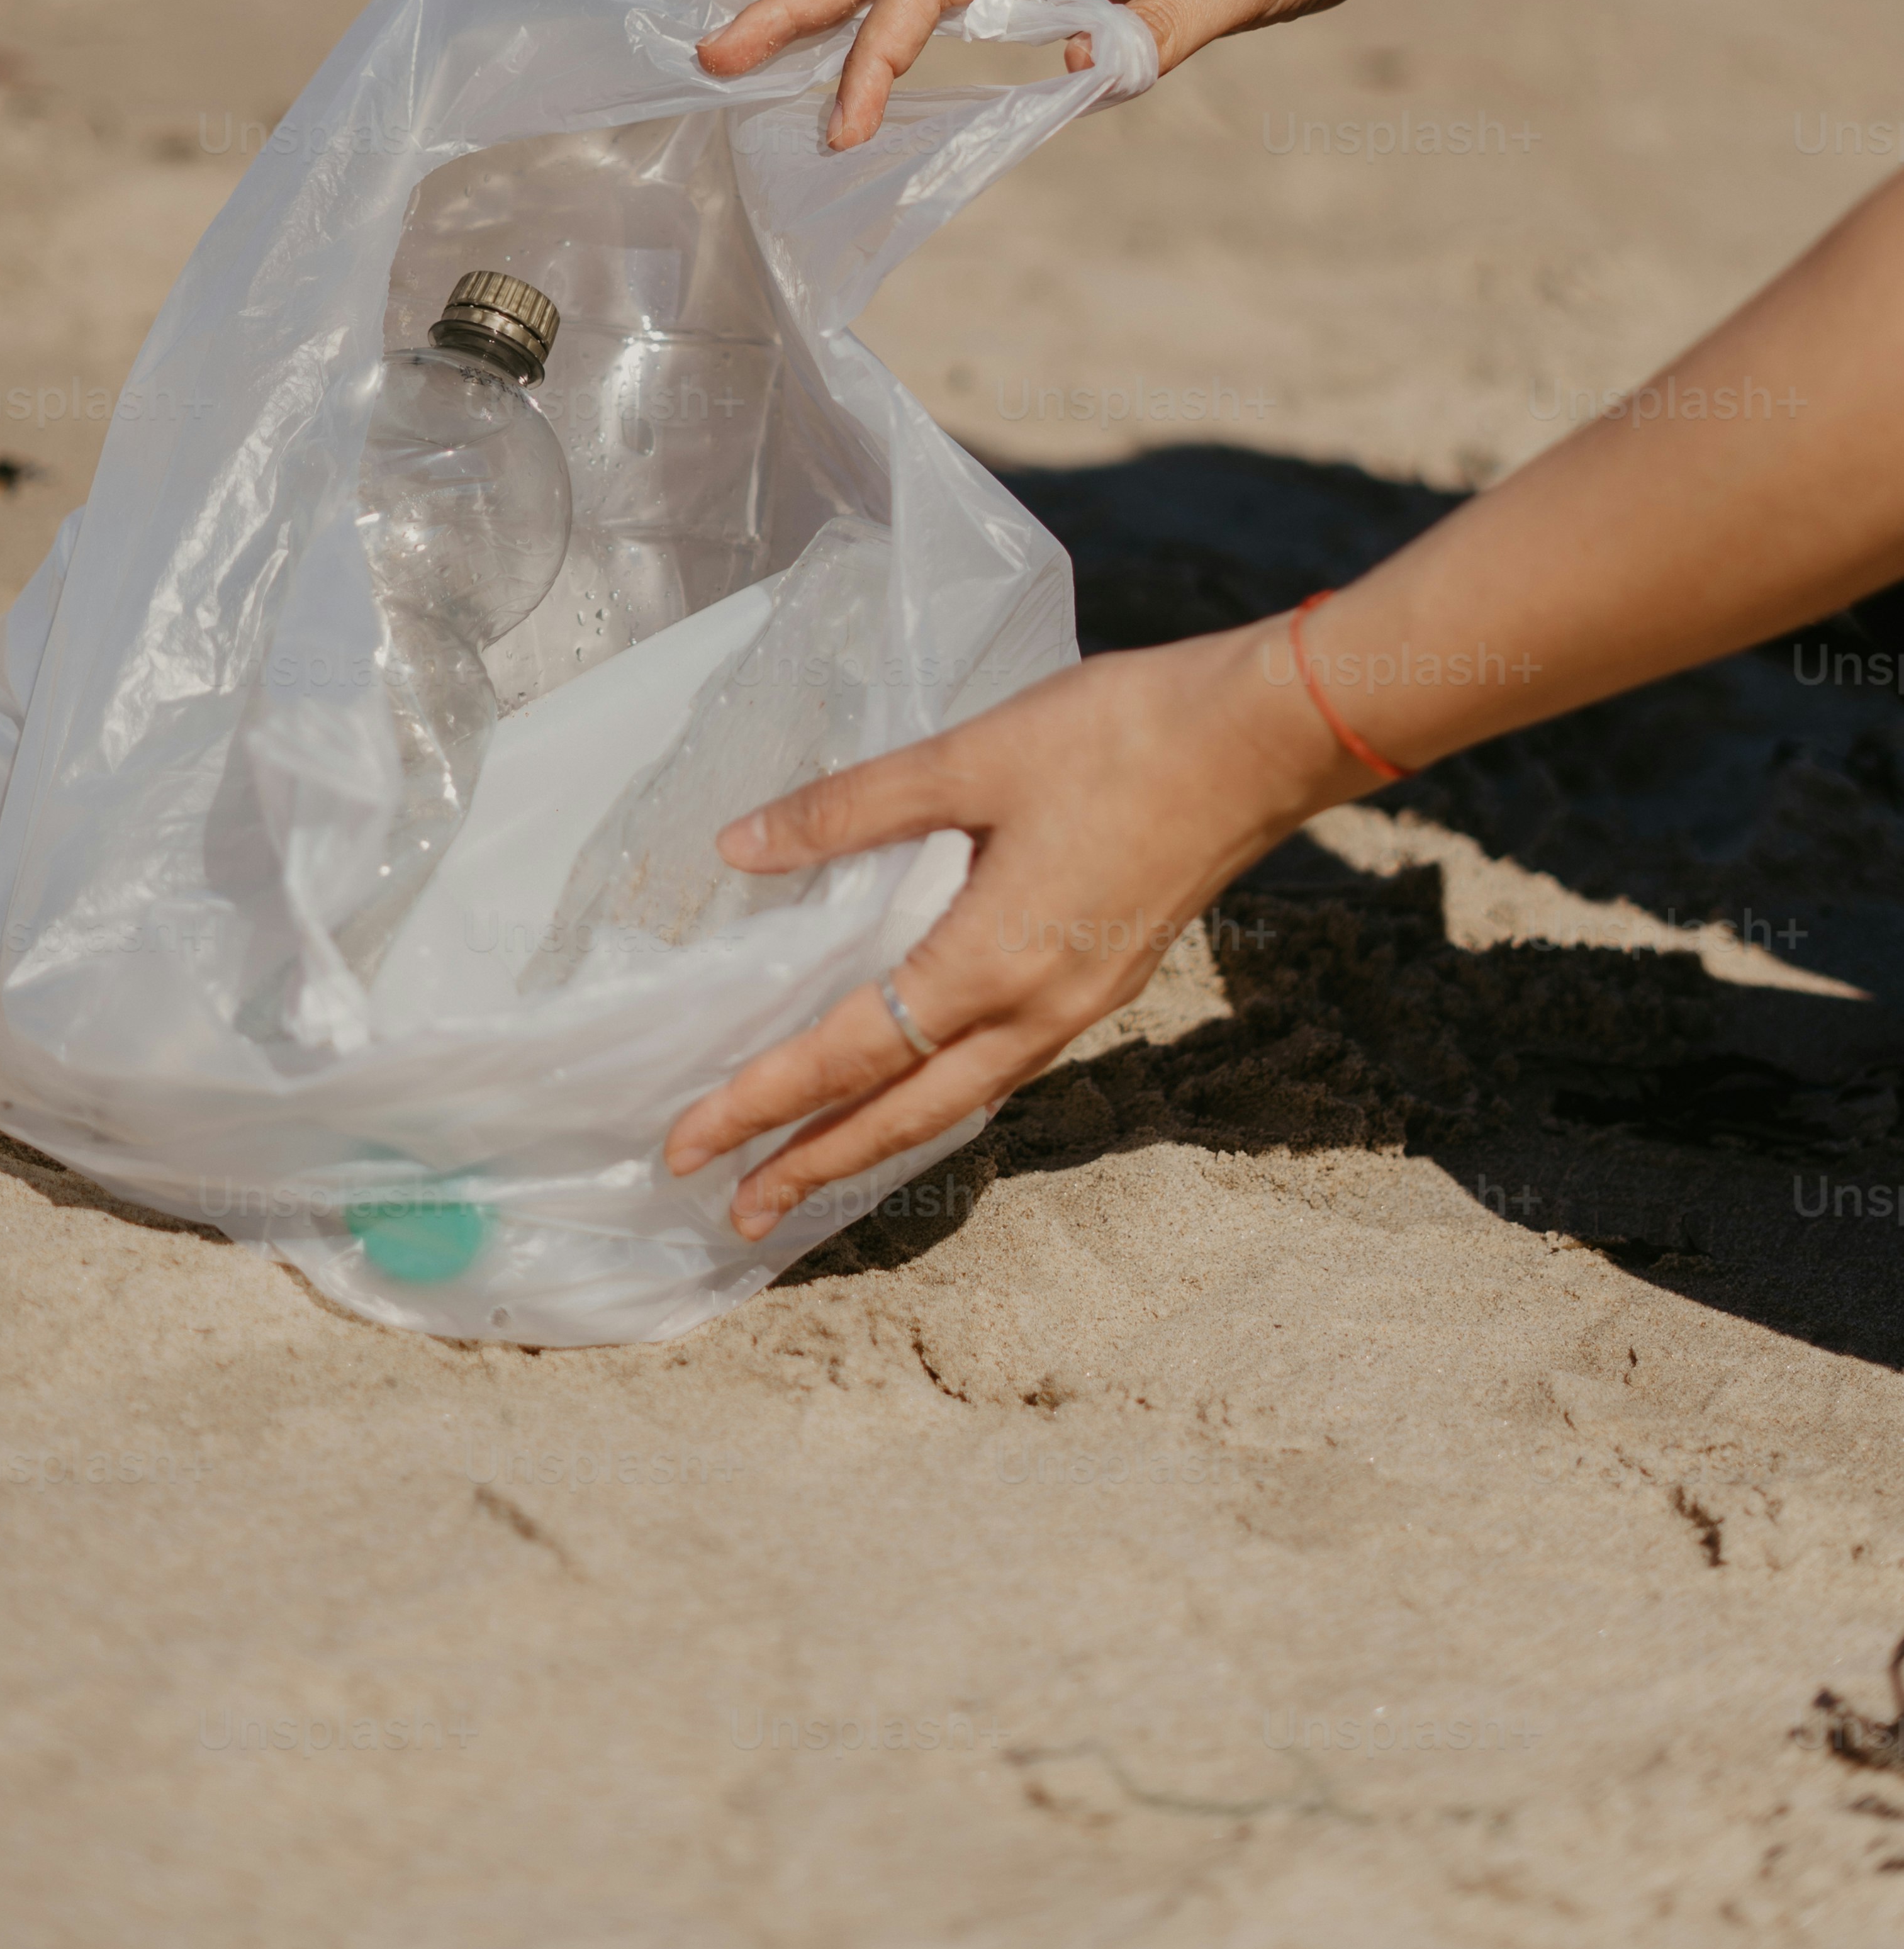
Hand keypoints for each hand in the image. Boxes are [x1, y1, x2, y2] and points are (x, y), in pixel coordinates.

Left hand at [662, 621, 1356, 1240]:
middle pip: (900, 1115)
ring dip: (872, 1143)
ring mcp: (1075, 1007)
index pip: (846, 1055)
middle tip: (732, 1211)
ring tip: (803, 1170)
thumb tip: (737, 847)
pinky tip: (911, 1089)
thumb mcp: (971, 758)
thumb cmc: (1119, 737)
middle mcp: (1032, 1011)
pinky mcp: (1101, 982)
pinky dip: (934, 1100)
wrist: (1261, 741)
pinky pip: (997, 1071)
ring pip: (953, 1104)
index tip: (687, 1147)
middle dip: (810, 1165)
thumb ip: (851, 809)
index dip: (759, 1102)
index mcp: (989, 964)